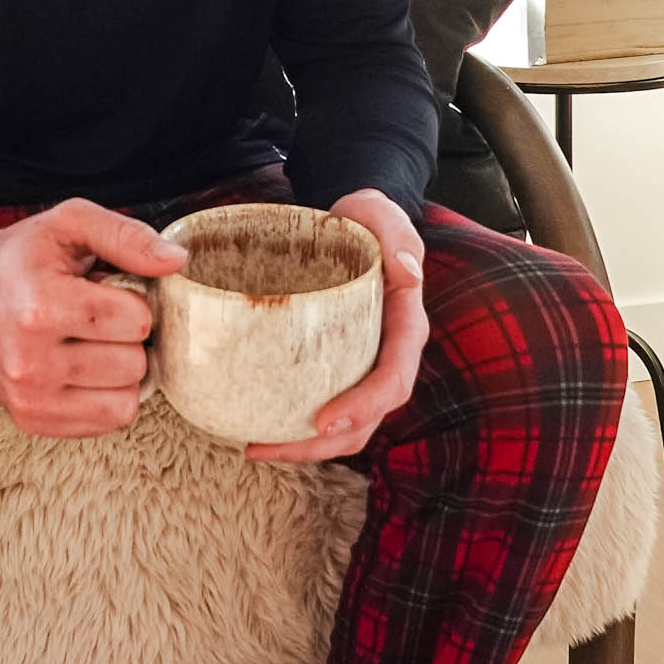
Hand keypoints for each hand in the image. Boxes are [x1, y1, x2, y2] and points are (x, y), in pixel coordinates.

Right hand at [0, 200, 184, 439]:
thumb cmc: (24, 255)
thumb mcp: (71, 222)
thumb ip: (127, 235)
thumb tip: (177, 261)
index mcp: (41, 308)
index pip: (136, 321)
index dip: (134, 301)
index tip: (108, 290)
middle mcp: (29, 361)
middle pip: (134, 364)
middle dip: (128, 338)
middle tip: (98, 318)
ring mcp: (28, 398)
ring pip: (126, 402)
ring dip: (121, 371)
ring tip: (92, 343)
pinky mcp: (31, 421)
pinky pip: (106, 422)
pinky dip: (107, 396)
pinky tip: (84, 368)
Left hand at [246, 188, 427, 466]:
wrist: (351, 222)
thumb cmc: (366, 220)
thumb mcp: (382, 216)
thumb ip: (397, 235)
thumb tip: (408, 272)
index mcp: (406, 327)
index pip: (394, 379)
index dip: (365, 406)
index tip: (324, 421)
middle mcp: (389, 356)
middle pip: (367, 418)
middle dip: (323, 444)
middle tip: (269, 447)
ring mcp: (363, 365)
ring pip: (346, 426)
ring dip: (304, 447)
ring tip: (256, 448)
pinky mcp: (338, 367)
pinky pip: (323, 404)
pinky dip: (295, 425)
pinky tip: (257, 426)